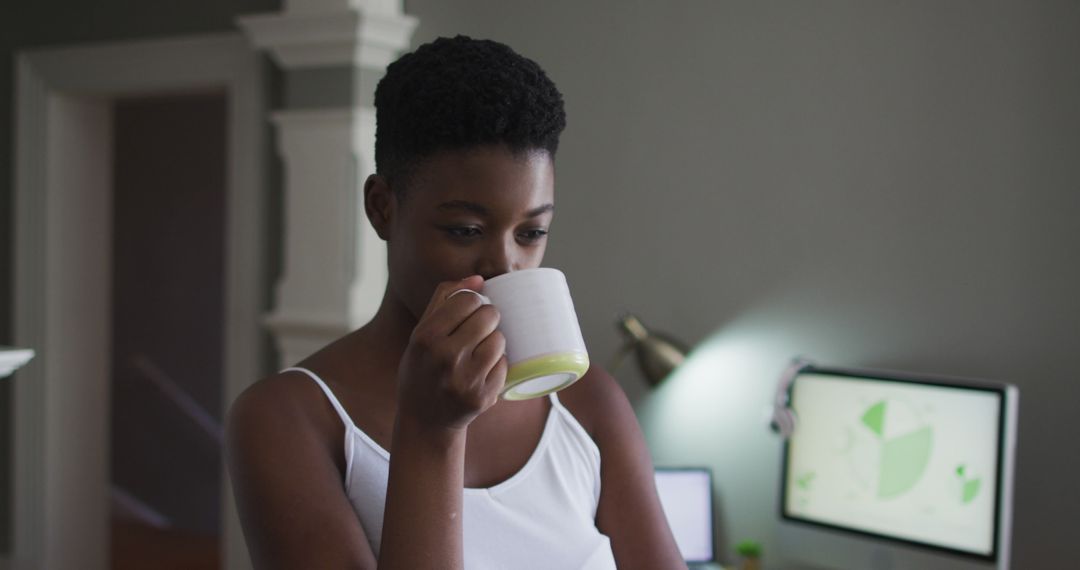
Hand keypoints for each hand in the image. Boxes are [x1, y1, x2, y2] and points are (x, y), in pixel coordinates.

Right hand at [396, 275, 507, 432]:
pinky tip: (481, 371)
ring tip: (478, 351)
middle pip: (489, 315)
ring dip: (493, 341)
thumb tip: (479, 278)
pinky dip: (497, 364)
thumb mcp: (421, 334)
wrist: (424, 420)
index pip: (467, 299)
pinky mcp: (482, 397)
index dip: (474, 301)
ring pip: (500, 340)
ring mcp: (465, 379)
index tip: (470, 310)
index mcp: (425, 338)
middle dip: (487, 318)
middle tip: (478, 330)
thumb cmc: (423, 368)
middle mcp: (444, 358)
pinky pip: (504, 364)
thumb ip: (444, 300)